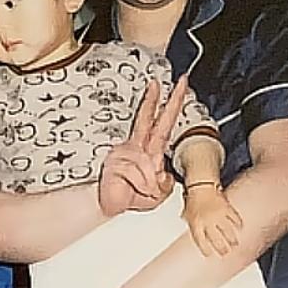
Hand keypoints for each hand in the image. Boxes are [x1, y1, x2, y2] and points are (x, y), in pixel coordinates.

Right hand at [97, 76, 187, 216]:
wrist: (107, 204)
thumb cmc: (129, 197)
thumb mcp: (158, 193)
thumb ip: (165, 182)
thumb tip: (162, 173)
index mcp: (148, 150)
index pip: (163, 123)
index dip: (172, 105)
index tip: (180, 88)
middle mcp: (136, 147)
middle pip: (153, 118)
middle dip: (165, 100)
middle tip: (175, 82)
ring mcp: (125, 153)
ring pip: (148, 164)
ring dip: (148, 183)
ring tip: (140, 191)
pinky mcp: (117, 162)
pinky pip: (139, 174)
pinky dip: (140, 185)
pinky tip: (132, 188)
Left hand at [182, 181, 243, 257]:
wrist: (201, 186)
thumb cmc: (194, 201)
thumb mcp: (188, 216)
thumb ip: (192, 228)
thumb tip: (196, 238)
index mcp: (196, 224)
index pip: (201, 242)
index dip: (206, 250)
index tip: (209, 254)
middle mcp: (208, 220)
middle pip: (217, 240)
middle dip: (222, 248)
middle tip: (225, 252)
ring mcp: (218, 215)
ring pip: (228, 231)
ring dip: (232, 239)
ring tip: (234, 243)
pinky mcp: (227, 208)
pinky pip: (235, 219)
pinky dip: (238, 224)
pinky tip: (239, 228)